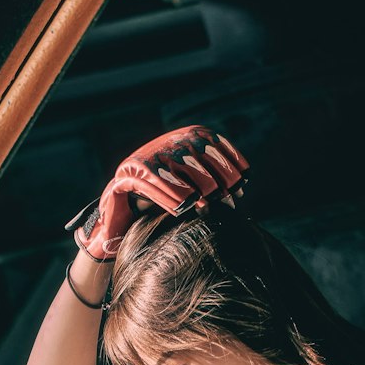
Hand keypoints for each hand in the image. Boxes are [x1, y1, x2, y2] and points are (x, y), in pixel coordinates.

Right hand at [66, 126, 248, 262]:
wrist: (120, 224)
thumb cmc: (159, 213)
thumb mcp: (189, 196)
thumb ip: (210, 188)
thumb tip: (241, 193)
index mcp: (178, 143)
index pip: (209, 141)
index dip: (228, 159)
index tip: (244, 181)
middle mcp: (160, 146)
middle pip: (194, 152)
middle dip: (215, 176)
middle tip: (228, 199)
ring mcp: (141, 159)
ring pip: (174, 166)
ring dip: (194, 187)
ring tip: (207, 206)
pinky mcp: (125, 177)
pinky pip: (149, 182)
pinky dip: (168, 195)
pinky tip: (182, 209)